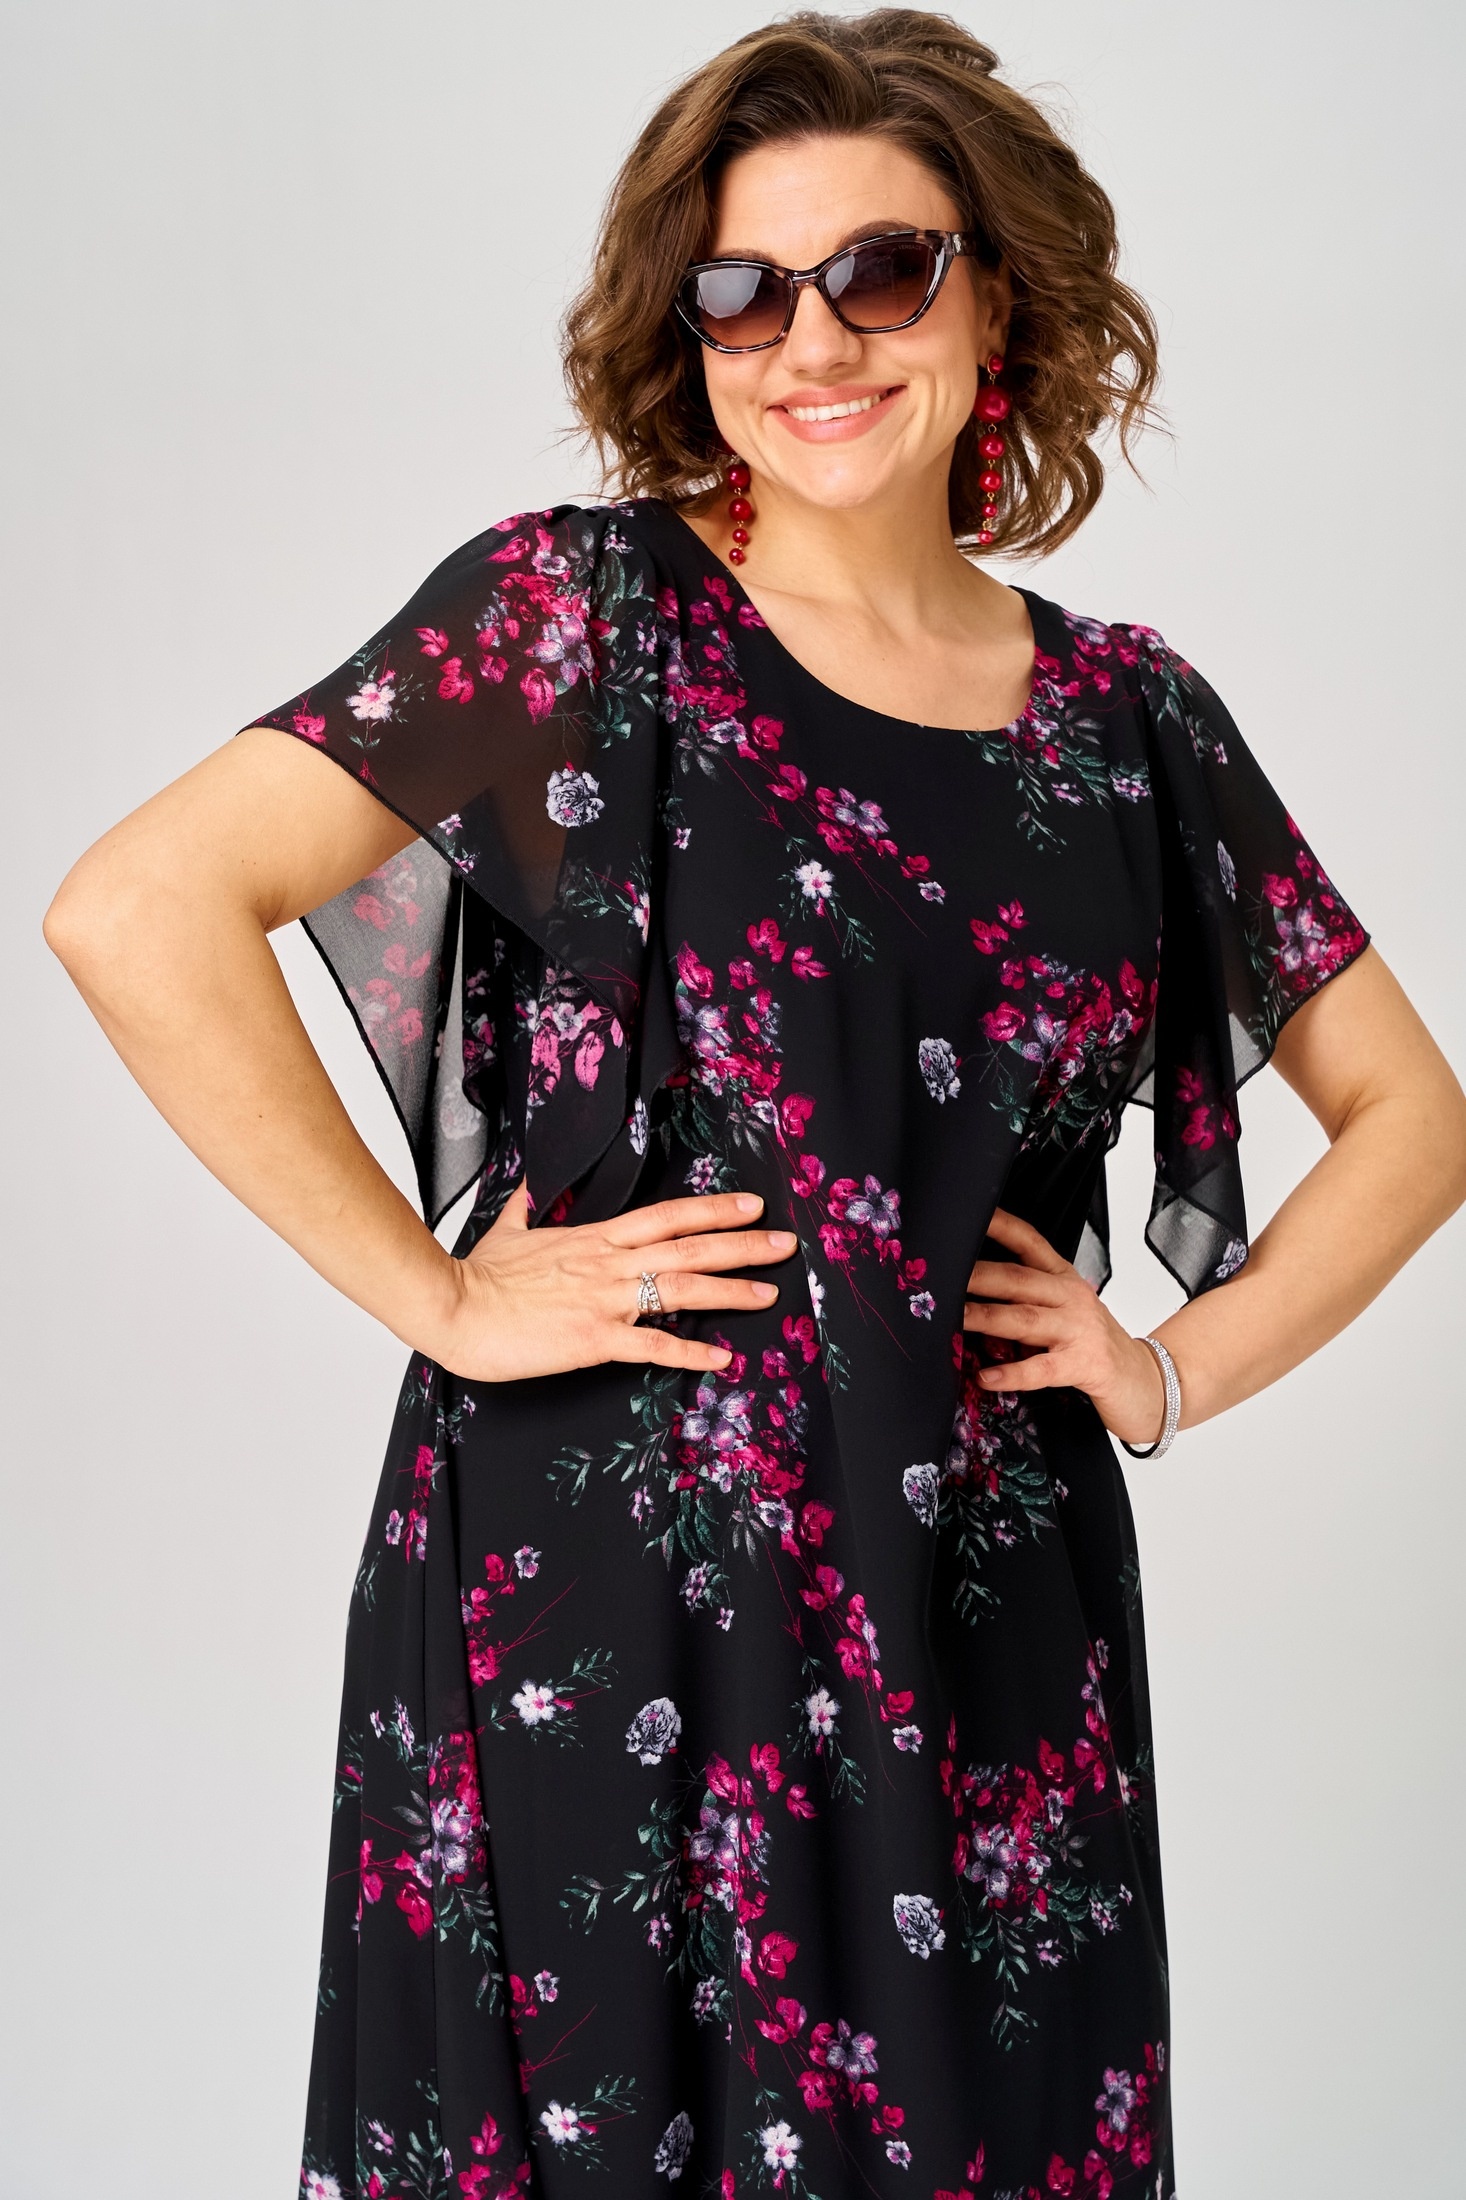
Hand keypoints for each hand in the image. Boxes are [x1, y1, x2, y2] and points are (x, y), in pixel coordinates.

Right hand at [427, 1183, 798, 1382]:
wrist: (454, 1308)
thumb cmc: (478, 1276)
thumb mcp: (508, 1231)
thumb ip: (527, 1208)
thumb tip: (529, 1186)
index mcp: (595, 1239)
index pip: (667, 1216)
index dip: (714, 1210)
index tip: (750, 1205)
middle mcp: (609, 1265)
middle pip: (690, 1247)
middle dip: (744, 1245)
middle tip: (786, 1244)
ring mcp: (605, 1301)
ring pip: (682, 1289)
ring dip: (731, 1292)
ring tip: (769, 1294)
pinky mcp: (594, 1339)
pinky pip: (653, 1346)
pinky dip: (690, 1352)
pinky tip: (721, 1358)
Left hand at [964, 1209, 1168, 1446]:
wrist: (1144, 1380)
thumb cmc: (1094, 1345)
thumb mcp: (1065, 1310)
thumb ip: (1028, 1300)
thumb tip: (969, 1296)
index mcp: (1064, 1278)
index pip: (1030, 1242)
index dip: (1000, 1225)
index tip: (969, 1215)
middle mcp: (1072, 1297)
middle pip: (1018, 1279)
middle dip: (977, 1276)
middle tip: (942, 1274)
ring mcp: (1080, 1330)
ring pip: (1024, 1319)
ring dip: (986, 1317)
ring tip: (954, 1319)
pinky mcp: (1085, 1365)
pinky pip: (1041, 1368)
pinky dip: (1012, 1373)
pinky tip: (986, 1376)